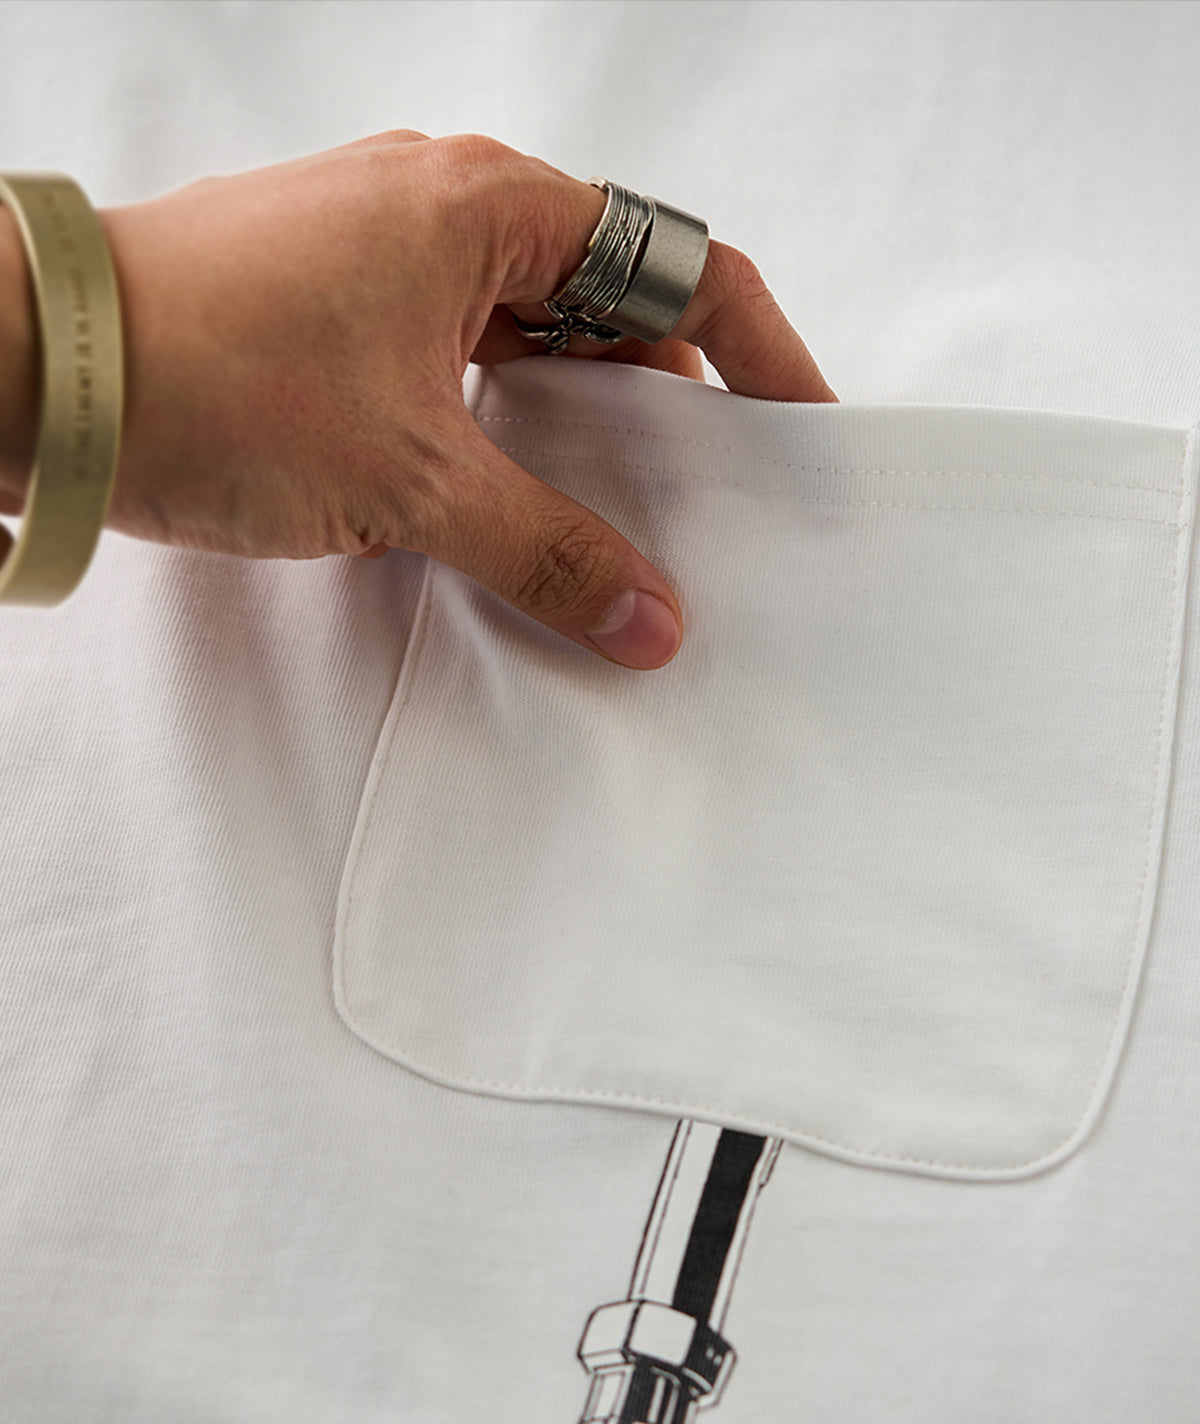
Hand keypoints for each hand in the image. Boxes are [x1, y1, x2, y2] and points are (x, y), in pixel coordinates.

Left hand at [95, 131, 835, 667]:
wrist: (39, 372)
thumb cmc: (211, 376)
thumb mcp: (408, 479)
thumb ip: (543, 550)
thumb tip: (648, 618)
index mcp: (490, 207)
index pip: (678, 267)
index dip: (758, 353)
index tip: (799, 432)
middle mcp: (448, 212)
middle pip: (612, 307)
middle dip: (667, 410)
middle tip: (704, 511)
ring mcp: (389, 258)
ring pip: (533, 341)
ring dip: (580, 429)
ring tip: (615, 527)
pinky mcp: (341, 309)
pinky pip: (462, 364)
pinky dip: (503, 430)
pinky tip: (511, 506)